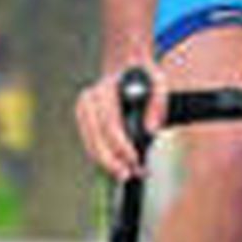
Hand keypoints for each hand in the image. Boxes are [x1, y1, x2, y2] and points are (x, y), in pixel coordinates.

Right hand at [74, 62, 166, 181]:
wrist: (126, 67)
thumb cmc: (144, 76)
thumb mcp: (158, 82)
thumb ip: (158, 103)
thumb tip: (151, 130)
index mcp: (105, 88)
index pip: (110, 124)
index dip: (121, 146)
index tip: (134, 160)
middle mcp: (89, 99)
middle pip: (96, 138)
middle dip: (111, 160)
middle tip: (127, 175)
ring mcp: (83, 110)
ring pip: (90, 143)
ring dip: (106, 163)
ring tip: (126, 174)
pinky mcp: (84, 120)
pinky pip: (91, 143)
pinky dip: (103, 157)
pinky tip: (118, 165)